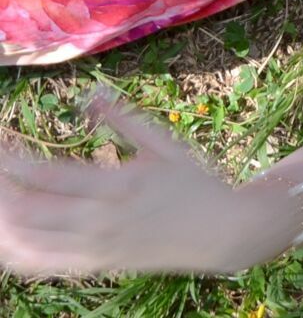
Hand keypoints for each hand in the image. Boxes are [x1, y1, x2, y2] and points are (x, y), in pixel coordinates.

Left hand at [0, 92, 254, 276]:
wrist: (222, 232)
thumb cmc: (195, 182)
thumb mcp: (165, 144)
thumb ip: (124, 120)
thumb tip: (90, 95)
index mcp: (120, 184)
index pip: (50, 177)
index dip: (13, 163)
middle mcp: (102, 220)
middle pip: (29, 212)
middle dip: (0, 194)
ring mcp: (96, 247)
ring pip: (28, 243)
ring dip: (2, 224)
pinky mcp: (95, 264)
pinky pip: (43, 265)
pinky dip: (15, 251)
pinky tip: (5, 235)